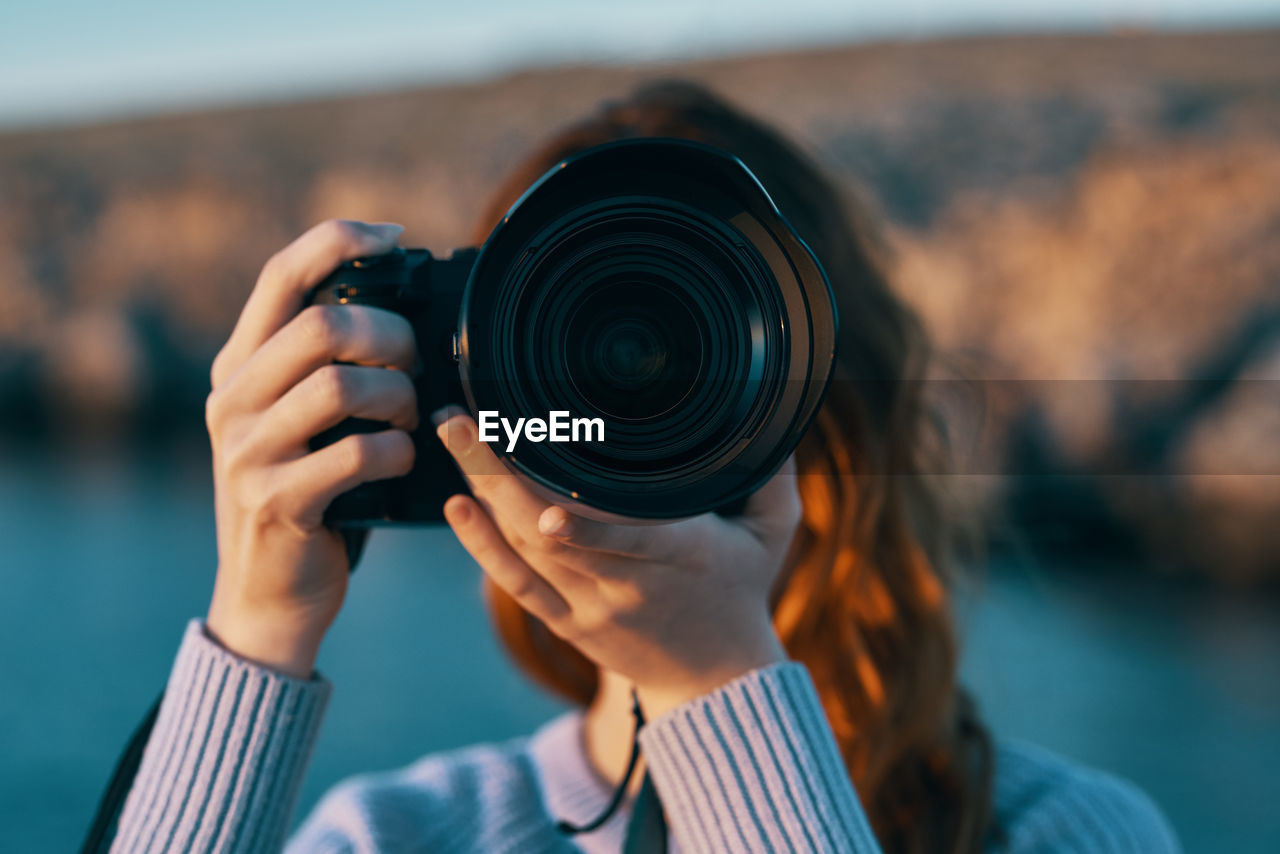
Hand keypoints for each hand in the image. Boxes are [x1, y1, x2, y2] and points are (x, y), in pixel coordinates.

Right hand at [205, 220, 417, 677]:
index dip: (339, 241)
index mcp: (240, 367)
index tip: (395, 238)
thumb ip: (329, 369)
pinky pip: (357, 455)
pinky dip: (398, 454)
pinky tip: (404, 464)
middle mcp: (232, 400)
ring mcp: (247, 452)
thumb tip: (410, 312)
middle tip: (418, 364)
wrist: (269, 596)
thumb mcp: (303, 424)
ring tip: (412, 421)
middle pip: (322, 326)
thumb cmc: (311, 496)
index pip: (281, 274)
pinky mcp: (276, 501)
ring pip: (342, 386)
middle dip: (391, 336)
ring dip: (400, 399)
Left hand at [434, 412, 798, 718]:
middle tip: (461, 419)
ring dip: (482, 493)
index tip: (539, 473)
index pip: (624, 533)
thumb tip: (776, 414)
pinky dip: (482, 547)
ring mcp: (590, 607)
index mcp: (679, 554)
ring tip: (453, 438)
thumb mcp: (773, 533)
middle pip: (550, 531)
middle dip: (498, 472)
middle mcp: (627, 584)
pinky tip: (457, 507)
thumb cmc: (743, 591)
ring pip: (524, 552)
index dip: (580, 518)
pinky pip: (517, 585)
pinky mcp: (566, 623)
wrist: (715, 680)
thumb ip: (774, 475)